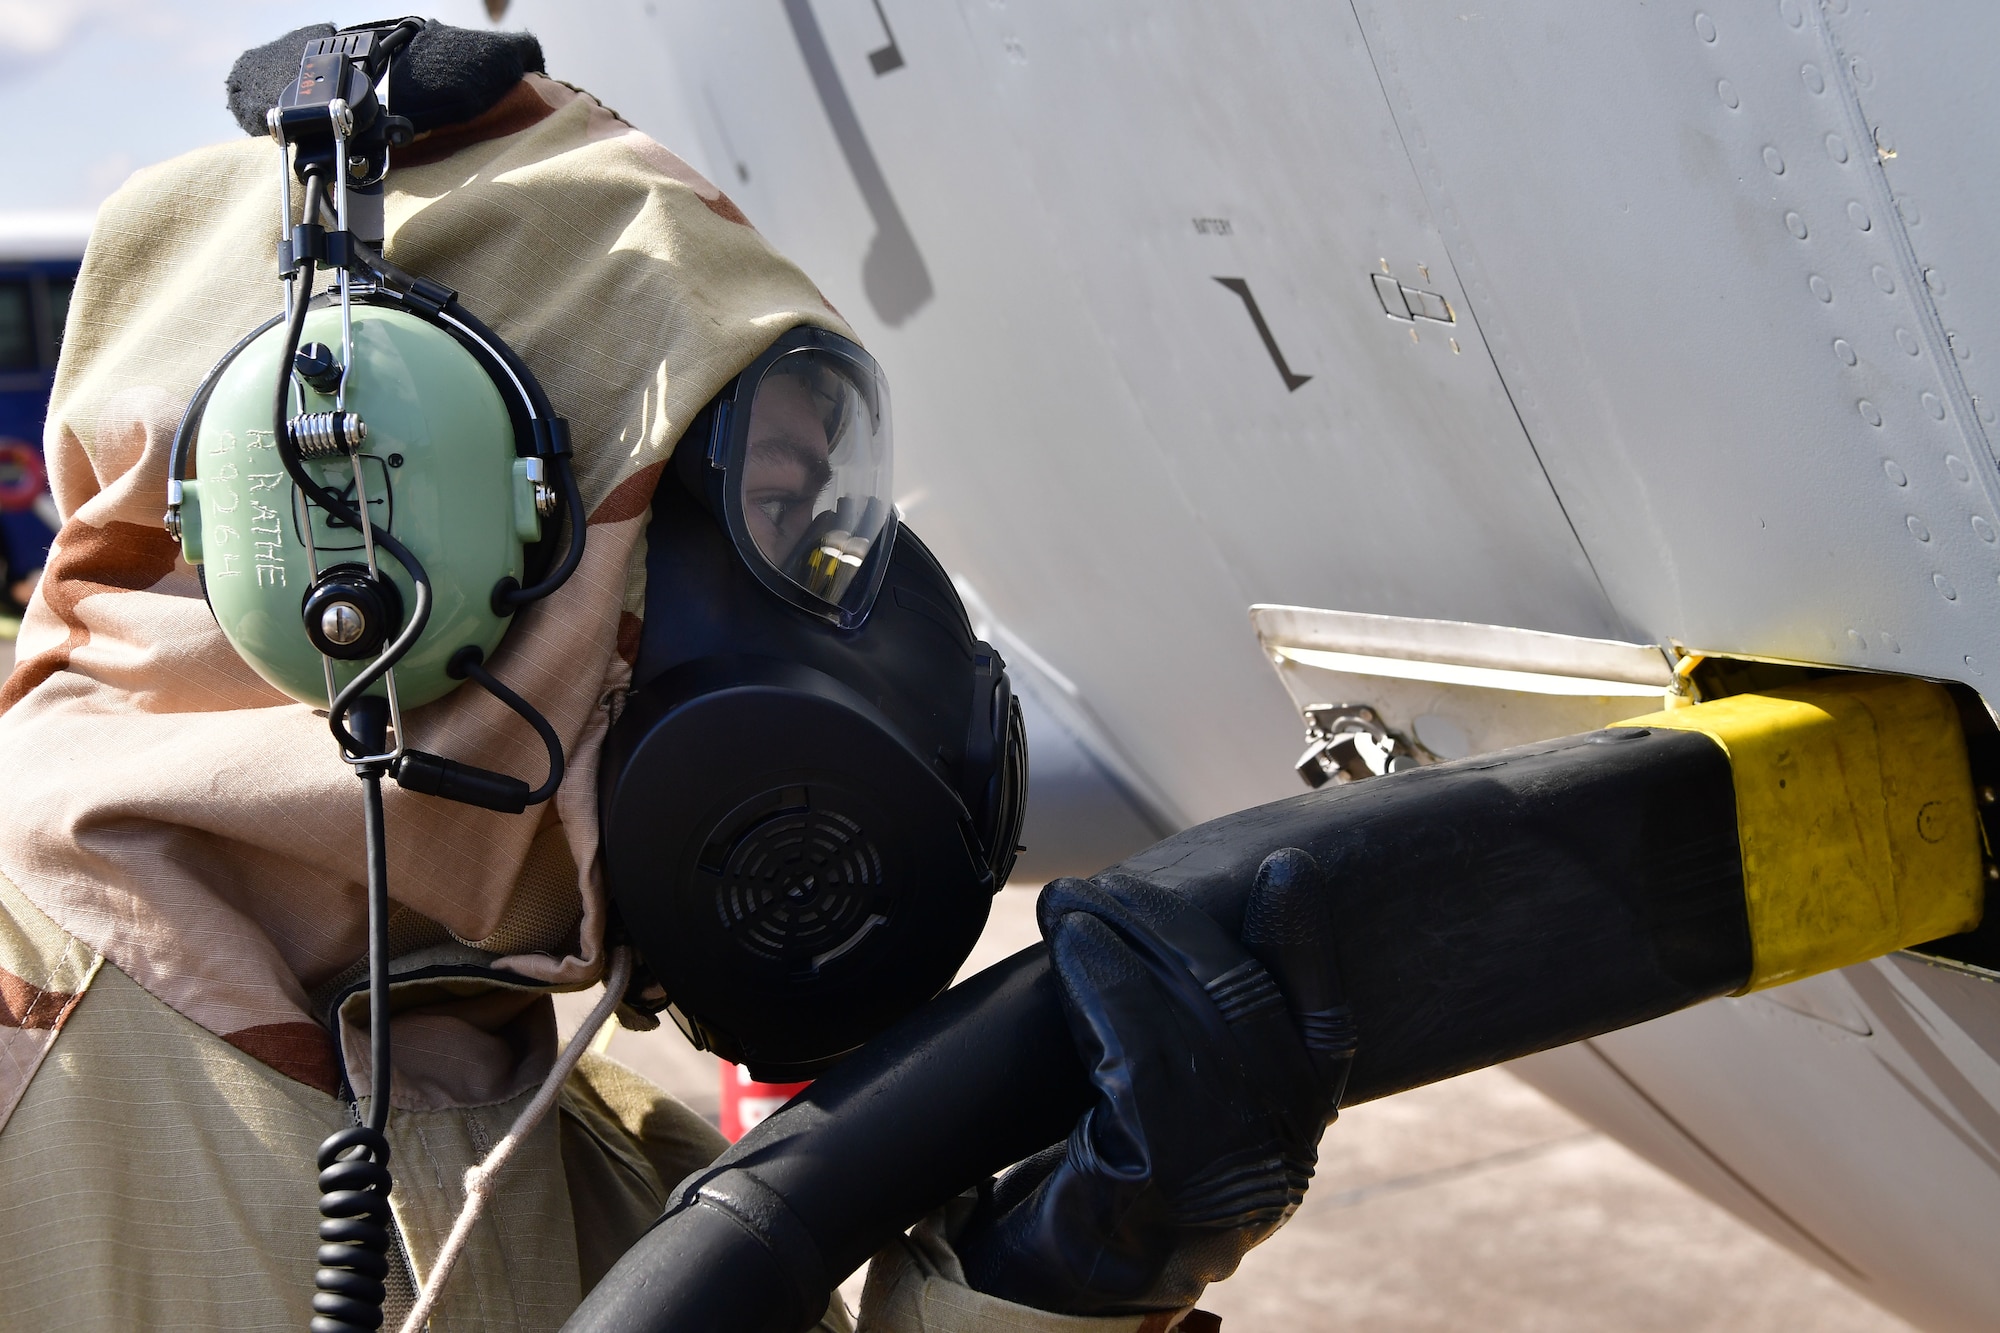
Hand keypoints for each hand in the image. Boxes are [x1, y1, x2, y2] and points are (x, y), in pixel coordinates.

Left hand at [956, 848, 1354, 1314]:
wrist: (1032, 1297)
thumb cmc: (1094, 1190)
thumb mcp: (1158, 1109)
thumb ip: (1190, 1039)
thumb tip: (1182, 923)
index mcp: (1289, 1142)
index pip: (1326, 1033)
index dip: (1310, 947)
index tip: (1287, 873)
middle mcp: (1278, 1166)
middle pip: (1247, 1011)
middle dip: (1174, 927)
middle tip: (1104, 884)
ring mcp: (1229, 1188)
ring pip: (1193, 1028)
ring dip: (1128, 946)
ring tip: (1075, 905)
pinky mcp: (1165, 1198)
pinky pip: (1141, 1065)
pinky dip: (1107, 993)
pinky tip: (1075, 954)